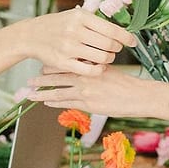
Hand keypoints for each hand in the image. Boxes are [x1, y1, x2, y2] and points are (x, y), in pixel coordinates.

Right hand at [18, 8, 138, 75]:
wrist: (31, 35)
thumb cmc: (56, 25)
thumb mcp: (74, 15)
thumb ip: (94, 22)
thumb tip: (119, 31)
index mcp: (80, 16)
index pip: (111, 29)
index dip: (126, 37)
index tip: (133, 41)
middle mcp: (75, 31)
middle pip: (109, 44)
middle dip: (116, 48)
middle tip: (115, 49)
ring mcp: (69, 47)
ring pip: (102, 57)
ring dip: (109, 59)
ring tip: (105, 57)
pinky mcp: (63, 62)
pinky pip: (90, 70)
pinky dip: (99, 70)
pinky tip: (99, 67)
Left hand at [29, 66, 164, 119]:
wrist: (139, 96)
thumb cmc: (127, 83)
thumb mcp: (109, 69)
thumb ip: (93, 68)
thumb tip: (81, 65)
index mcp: (90, 65)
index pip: (66, 62)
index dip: (52, 65)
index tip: (42, 65)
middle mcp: (85, 76)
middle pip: (57, 76)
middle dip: (41, 79)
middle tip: (29, 80)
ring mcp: (85, 91)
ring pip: (58, 91)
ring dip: (42, 92)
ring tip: (30, 93)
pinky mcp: (88, 104)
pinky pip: (67, 102)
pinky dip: (55, 101)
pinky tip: (46, 101)